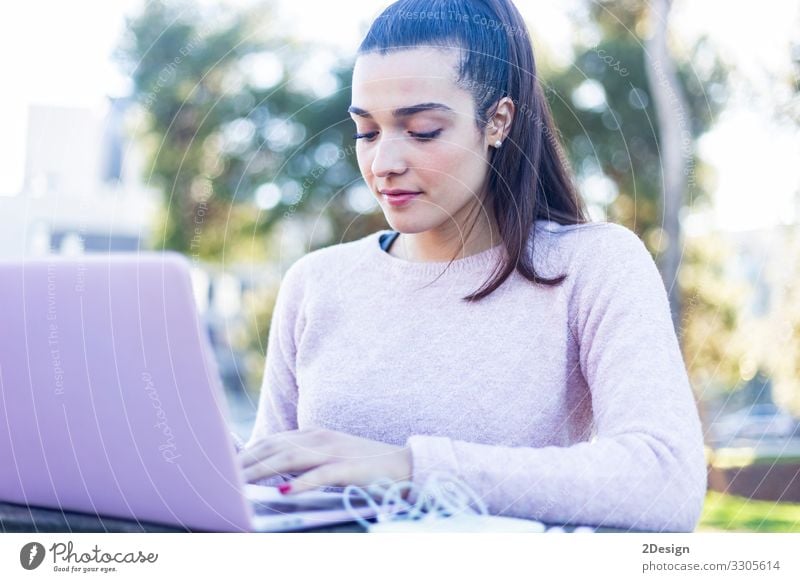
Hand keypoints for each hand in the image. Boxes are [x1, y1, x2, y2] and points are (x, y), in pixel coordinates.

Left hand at [237, 428, 412, 494]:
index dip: (246, 452)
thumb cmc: (362, 465)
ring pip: (289, 458)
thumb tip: (274, 475)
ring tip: (240, 483)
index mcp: (312, 434)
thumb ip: (303, 461)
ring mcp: (333, 452)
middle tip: (221, 475)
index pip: (271, 441)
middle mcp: (319, 438)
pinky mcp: (347, 468)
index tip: (224, 464)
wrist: (401, 464)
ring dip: (262, 471)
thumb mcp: (328, 457)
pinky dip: (301, 483)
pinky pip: (321, 475)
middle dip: (245, 462)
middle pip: (274, 447)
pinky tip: (285, 491)